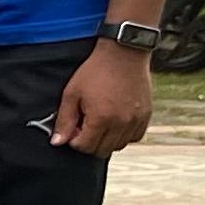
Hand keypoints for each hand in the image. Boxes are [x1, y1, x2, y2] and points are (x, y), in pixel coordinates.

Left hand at [53, 38, 154, 154]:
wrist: (124, 53)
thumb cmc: (95, 71)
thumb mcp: (72, 93)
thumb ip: (64, 120)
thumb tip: (58, 142)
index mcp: (101, 118)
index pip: (85, 147)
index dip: (74, 140)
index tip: (73, 127)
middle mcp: (121, 123)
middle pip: (101, 150)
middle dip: (89, 142)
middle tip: (85, 124)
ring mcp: (136, 120)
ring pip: (119, 146)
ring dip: (106, 140)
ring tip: (100, 122)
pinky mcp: (146, 115)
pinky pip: (134, 137)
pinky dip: (124, 135)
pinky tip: (115, 122)